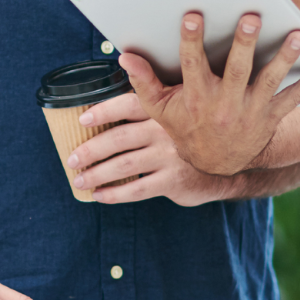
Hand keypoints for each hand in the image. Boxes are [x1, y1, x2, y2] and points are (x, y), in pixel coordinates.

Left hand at [66, 93, 237, 206]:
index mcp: (163, 107)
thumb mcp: (176, 110)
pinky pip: (138, 189)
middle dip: (90, 150)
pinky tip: (100, 196)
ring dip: (97, 174)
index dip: (103, 111)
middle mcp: (165, 129)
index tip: (82, 120)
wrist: (228, 162)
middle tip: (71, 159)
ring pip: (124, 166)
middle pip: (118, 138)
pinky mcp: (173, 180)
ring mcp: (170, 156)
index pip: (127, 104)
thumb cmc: (191, 133)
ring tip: (79, 180)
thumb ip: (148, 107)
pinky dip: (115, 194)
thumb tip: (105, 110)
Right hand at [118, 11, 299, 176]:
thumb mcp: (159, 110)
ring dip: (286, 57)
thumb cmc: (185, 128)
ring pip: (269, 81)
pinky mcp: (270, 118)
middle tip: (251, 16)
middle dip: (244, 43)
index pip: (192, 64)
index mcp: (196, 96)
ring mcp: (250, 112)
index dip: (191, 40)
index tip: (194, 14)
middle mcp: (224, 104)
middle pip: (236, 69)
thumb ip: (143, 82)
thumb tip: (125, 55)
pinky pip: (293, 99)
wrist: (213, 166)